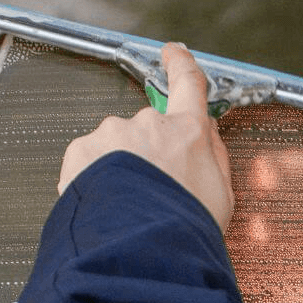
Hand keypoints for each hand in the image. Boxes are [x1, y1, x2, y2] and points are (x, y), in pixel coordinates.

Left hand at [58, 43, 234, 229]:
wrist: (140, 250)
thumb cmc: (182, 229)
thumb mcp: (220, 195)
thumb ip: (213, 155)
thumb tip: (206, 129)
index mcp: (187, 131)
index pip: (187, 84)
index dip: (179, 63)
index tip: (172, 52)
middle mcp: (148, 123)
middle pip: (147, 128)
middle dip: (146, 153)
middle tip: (149, 191)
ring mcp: (112, 134)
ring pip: (113, 145)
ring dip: (116, 168)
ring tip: (126, 206)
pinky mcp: (81, 150)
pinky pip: (87, 160)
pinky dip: (92, 179)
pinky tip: (106, 205)